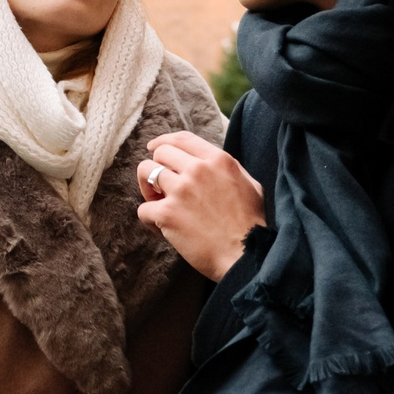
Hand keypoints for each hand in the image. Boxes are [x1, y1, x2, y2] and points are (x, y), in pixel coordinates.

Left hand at [136, 129, 264, 281]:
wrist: (246, 254)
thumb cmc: (251, 224)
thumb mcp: (249, 185)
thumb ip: (226, 169)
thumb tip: (207, 163)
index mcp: (218, 160)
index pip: (183, 138)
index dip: (163, 141)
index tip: (153, 148)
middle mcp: (198, 170)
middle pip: (160, 153)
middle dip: (157, 167)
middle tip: (162, 188)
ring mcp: (181, 190)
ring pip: (145, 172)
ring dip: (148, 189)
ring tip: (159, 205)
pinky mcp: (167, 213)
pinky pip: (143, 209)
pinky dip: (148, 220)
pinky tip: (161, 230)